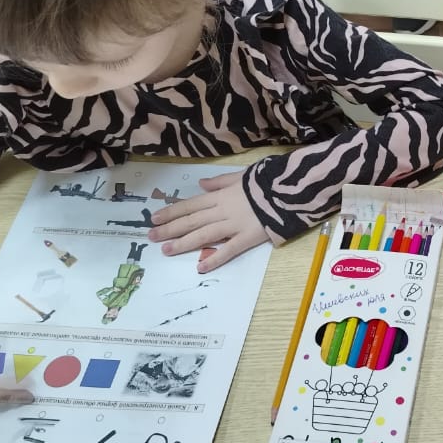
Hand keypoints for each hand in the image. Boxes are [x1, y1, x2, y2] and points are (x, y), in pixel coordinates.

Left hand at [149, 170, 268, 271]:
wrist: (290, 190)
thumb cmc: (267, 181)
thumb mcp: (242, 175)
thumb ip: (220, 181)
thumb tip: (201, 184)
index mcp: (221, 195)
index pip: (191, 205)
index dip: (172, 212)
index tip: (155, 218)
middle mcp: (223, 210)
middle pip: (192, 220)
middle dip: (170, 229)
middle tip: (152, 237)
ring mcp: (234, 225)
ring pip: (204, 235)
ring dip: (184, 243)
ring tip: (167, 250)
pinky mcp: (248, 237)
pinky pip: (229, 250)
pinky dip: (214, 258)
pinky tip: (200, 267)